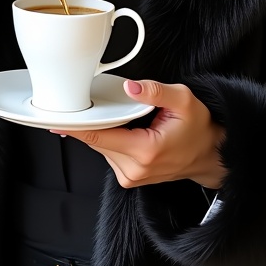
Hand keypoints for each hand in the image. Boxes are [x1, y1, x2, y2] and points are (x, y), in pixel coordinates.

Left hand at [51, 79, 226, 189]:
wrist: (209, 155)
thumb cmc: (199, 128)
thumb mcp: (184, 100)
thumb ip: (156, 91)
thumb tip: (130, 87)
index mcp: (145, 151)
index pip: (98, 136)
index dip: (74, 127)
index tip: (55, 119)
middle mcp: (134, 169)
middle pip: (95, 140)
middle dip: (89, 121)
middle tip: (87, 102)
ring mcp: (130, 176)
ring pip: (99, 146)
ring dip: (101, 129)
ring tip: (120, 117)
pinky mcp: (129, 177)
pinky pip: (107, 152)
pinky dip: (108, 138)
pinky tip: (122, 129)